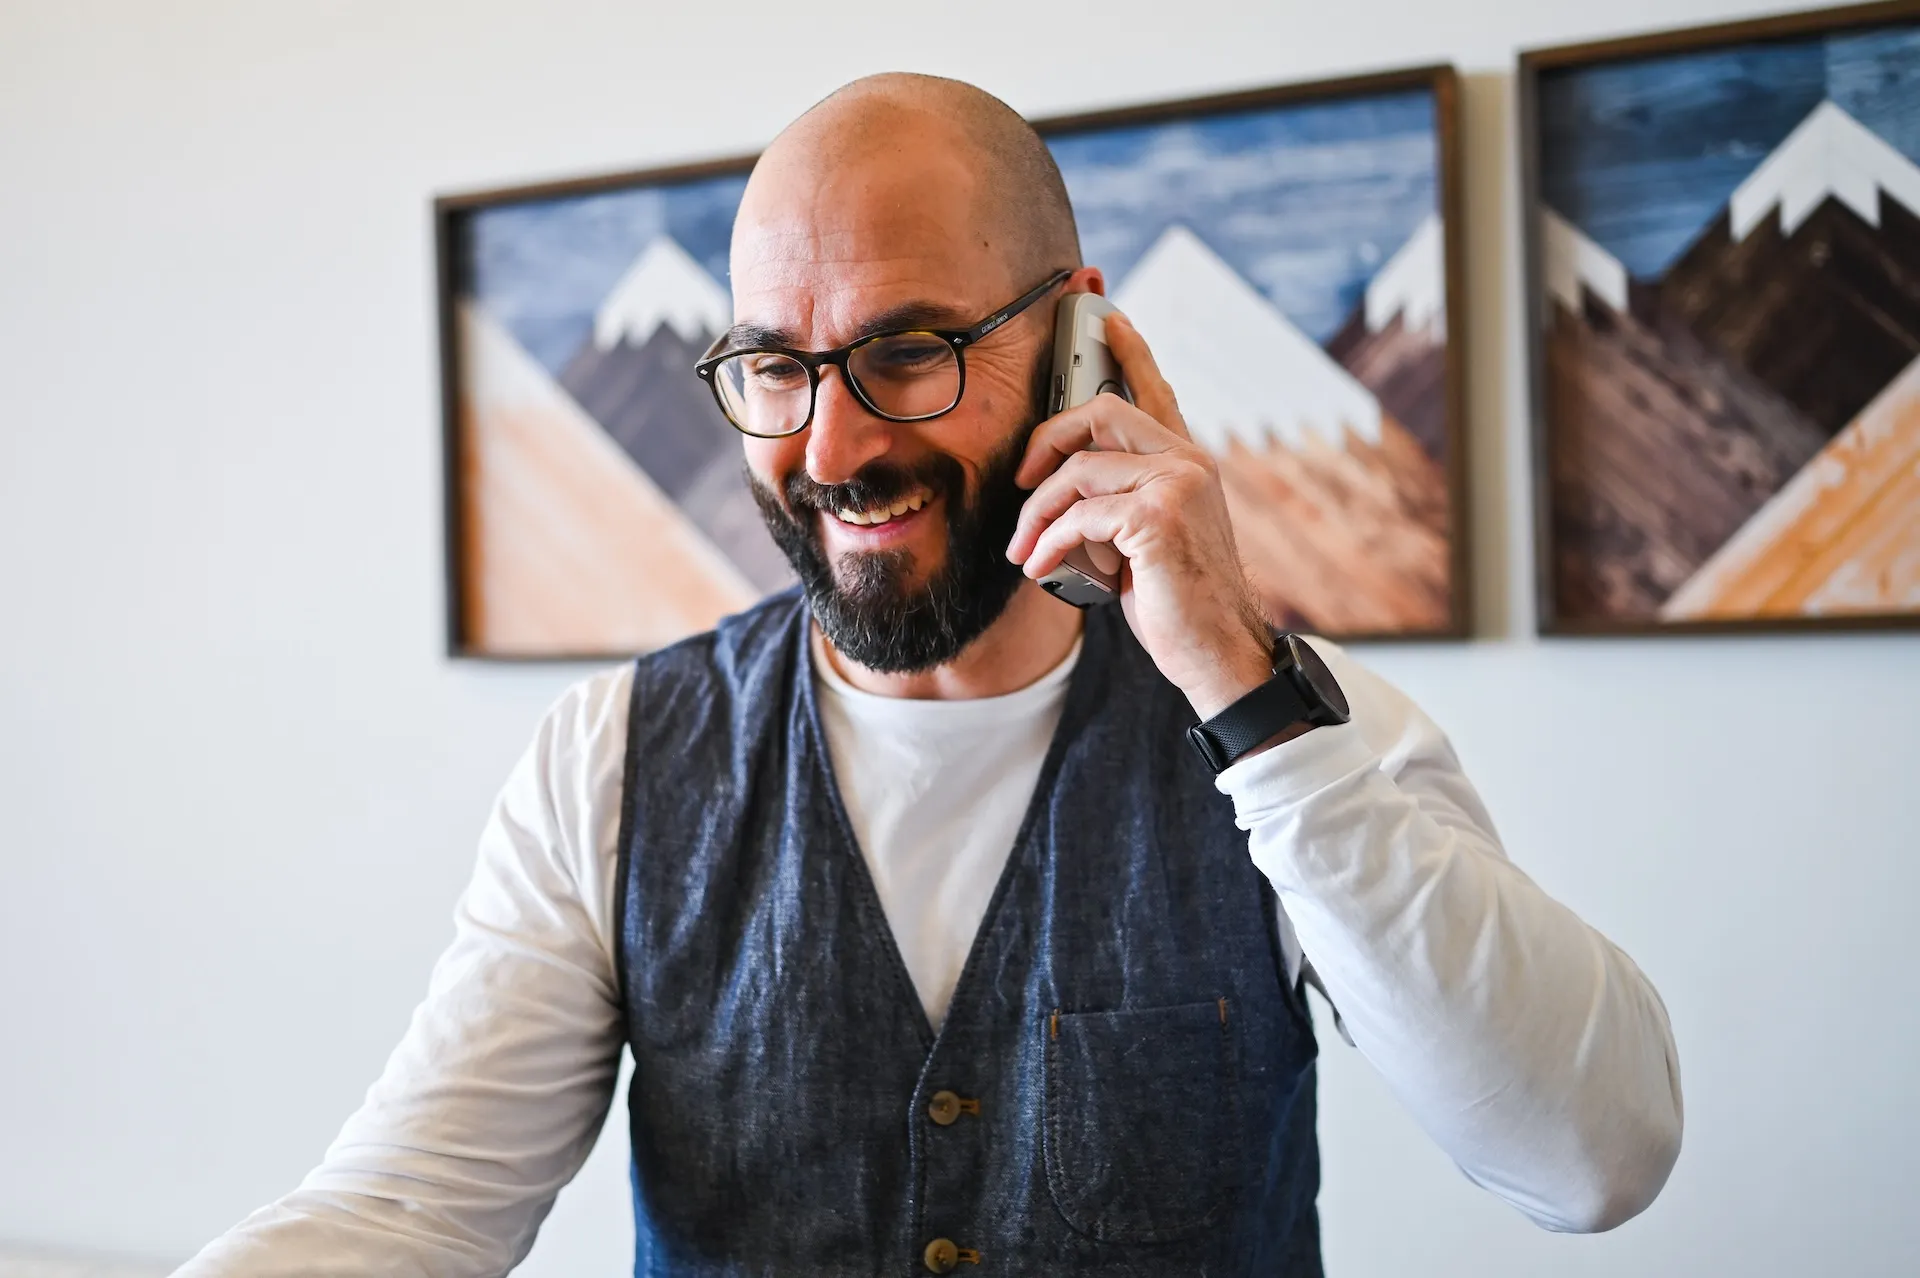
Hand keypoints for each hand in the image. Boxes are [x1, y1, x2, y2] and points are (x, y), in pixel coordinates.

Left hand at [1007, 312, 1275, 719]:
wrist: (1219, 656)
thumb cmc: (1178, 604)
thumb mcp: (1143, 543)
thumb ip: (1115, 503)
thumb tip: (1054, 491)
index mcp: (1188, 464)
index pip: (1154, 391)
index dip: (1128, 349)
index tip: (1106, 317)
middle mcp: (1189, 463)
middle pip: (1100, 411)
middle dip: (1046, 441)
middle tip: (1022, 482)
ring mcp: (1177, 485)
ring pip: (1077, 471)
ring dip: (1037, 515)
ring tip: (1025, 551)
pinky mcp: (1157, 518)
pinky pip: (1076, 515)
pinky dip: (1047, 543)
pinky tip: (1040, 568)